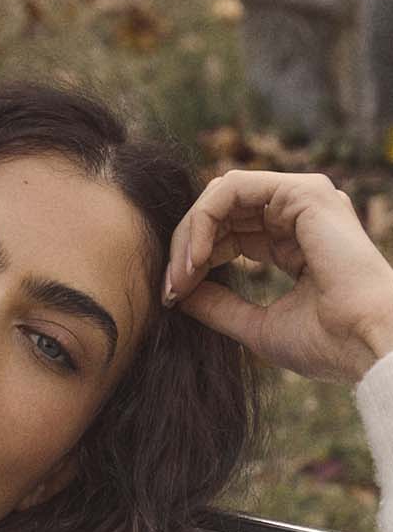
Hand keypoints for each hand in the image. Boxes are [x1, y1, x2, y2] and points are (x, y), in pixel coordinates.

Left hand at [163, 168, 392, 382]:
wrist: (363, 343)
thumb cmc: (325, 342)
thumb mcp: (256, 325)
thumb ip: (219, 307)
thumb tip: (178, 295)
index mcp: (292, 240)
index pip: (227, 234)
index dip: (192, 262)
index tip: (171, 299)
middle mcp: (297, 213)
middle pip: (220, 211)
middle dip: (184, 248)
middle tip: (169, 290)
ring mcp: (302, 198)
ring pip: (221, 194)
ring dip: (189, 234)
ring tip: (180, 278)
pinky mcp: (302, 192)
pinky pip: (233, 188)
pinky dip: (204, 219)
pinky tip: (195, 259)